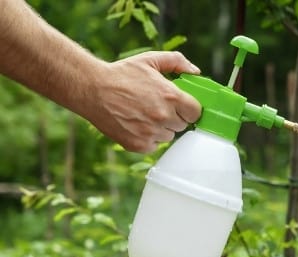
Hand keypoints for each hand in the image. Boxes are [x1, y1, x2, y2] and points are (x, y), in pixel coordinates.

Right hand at [87, 51, 201, 152]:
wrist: (92, 89)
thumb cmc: (121, 74)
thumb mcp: (150, 60)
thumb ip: (176, 61)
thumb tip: (195, 71)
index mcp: (171, 97)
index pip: (195, 112)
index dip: (188, 108)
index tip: (180, 105)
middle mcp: (163, 117)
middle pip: (182, 125)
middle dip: (173, 116)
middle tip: (157, 106)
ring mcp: (151, 133)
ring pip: (168, 136)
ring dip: (161, 128)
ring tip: (144, 114)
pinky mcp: (138, 144)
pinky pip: (153, 146)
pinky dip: (148, 138)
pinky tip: (136, 124)